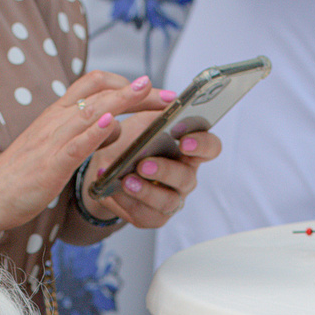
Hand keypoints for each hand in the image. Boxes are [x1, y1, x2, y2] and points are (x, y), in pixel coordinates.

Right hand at [0, 72, 165, 232]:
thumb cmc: (21, 177)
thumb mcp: (55, 148)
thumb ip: (83, 134)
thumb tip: (112, 126)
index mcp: (57, 115)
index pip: (94, 83)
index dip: (125, 82)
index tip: (151, 91)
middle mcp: (56, 120)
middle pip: (101, 90)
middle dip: (138, 91)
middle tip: (168, 97)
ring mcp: (53, 140)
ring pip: (93, 110)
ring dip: (125, 101)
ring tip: (150, 95)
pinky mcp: (52, 163)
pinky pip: (76, 143)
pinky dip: (96, 131)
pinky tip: (112, 124)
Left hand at [79, 120, 219, 229]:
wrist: (103, 167)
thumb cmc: (129, 142)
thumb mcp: (141, 121)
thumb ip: (155, 110)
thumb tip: (167, 98)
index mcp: (188, 150)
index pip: (211, 148)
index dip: (202, 145)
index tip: (184, 140)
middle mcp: (184, 175)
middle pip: (187, 178)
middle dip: (165, 171)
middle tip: (144, 163)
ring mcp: (170, 197)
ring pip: (167, 201)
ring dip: (146, 191)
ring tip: (127, 180)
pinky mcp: (152, 216)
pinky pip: (145, 214)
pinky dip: (127, 201)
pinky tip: (115, 189)